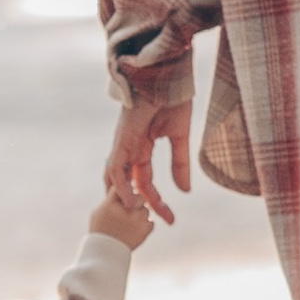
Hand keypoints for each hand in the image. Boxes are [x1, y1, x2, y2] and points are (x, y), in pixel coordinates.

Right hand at [87, 191, 155, 253]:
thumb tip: (121, 187)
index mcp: (111, 203)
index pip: (121, 187)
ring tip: (129, 226)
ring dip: (139, 216)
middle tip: (130, 210)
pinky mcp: (145, 229)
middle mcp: (125, 209)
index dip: (124, 190)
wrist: (105, 254)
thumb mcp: (98, 212)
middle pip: (138, 196)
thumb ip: (110, 199)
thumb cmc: (100, 231)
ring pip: (145, 210)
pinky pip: (150, 222)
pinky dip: (144, 226)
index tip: (125, 195)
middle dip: (136, 202)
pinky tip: (134, 232)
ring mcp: (137, 219)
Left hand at [104, 90, 187, 224]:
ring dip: (126, 200)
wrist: (168, 77)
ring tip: (141, 217)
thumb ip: (180, 163)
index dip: (157, 202)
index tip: (171, 219)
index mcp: (141, 148)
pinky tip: (133, 201)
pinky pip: (116, 168)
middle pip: (128, 185)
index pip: (145, 182)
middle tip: (156, 223)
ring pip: (115, 180)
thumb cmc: (173, 99)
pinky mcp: (122, 140)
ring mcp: (123, 145)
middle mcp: (129, 149)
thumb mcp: (179, 137)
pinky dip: (121, 187)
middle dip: (140, 206)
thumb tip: (184, 190)